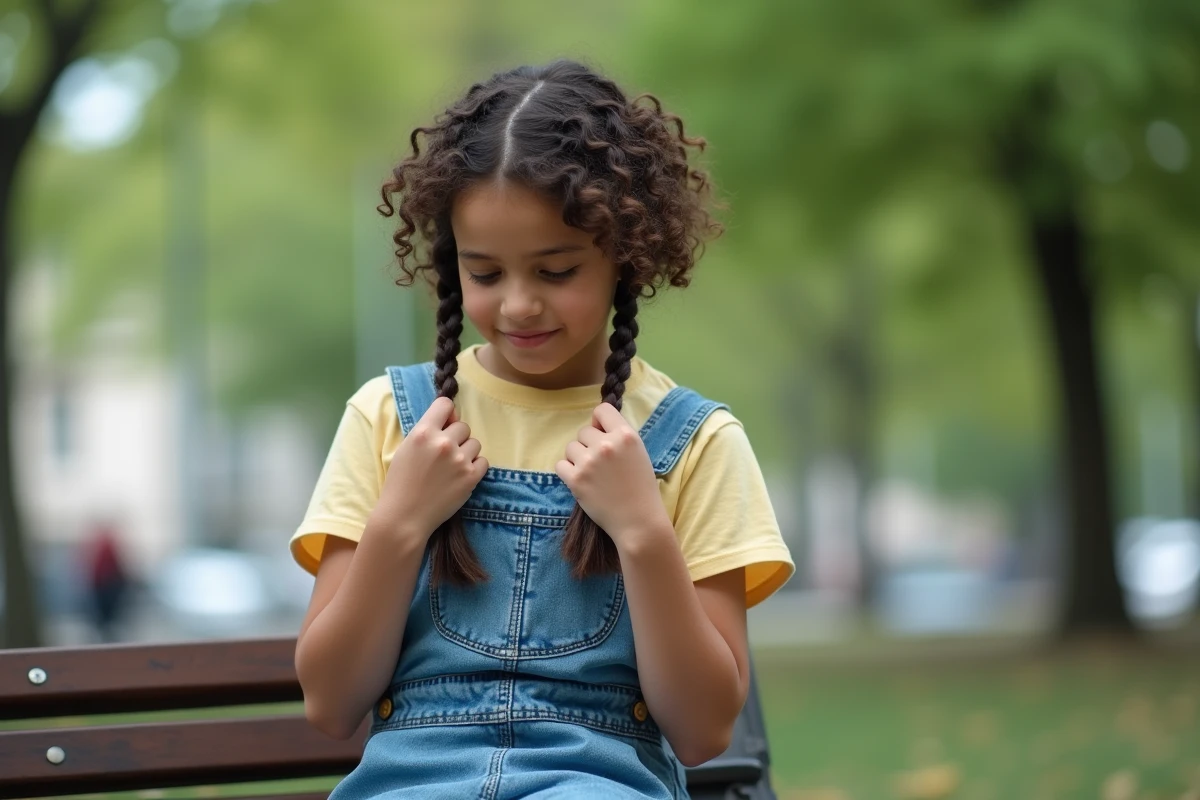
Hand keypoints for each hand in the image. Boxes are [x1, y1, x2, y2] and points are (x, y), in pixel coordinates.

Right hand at [374, 397, 487, 540]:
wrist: (404, 517)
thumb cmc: (400, 484)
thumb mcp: (406, 449)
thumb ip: (429, 431)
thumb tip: (453, 415)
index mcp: (423, 432)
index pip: (445, 404)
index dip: (446, 413)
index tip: (445, 424)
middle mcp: (443, 442)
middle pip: (463, 426)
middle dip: (456, 437)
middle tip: (444, 455)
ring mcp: (459, 460)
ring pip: (475, 443)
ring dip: (466, 452)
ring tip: (451, 468)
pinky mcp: (471, 477)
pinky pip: (483, 461)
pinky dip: (474, 467)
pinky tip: (460, 476)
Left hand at [555, 403, 665, 549]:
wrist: (639, 521)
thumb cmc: (642, 489)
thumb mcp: (639, 453)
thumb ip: (619, 437)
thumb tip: (595, 425)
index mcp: (626, 435)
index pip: (602, 410)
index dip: (600, 422)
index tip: (602, 435)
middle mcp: (606, 444)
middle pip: (583, 431)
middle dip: (589, 444)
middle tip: (600, 463)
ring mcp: (589, 462)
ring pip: (571, 448)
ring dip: (577, 458)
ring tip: (592, 474)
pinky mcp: (575, 479)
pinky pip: (560, 465)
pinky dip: (568, 472)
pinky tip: (581, 481)